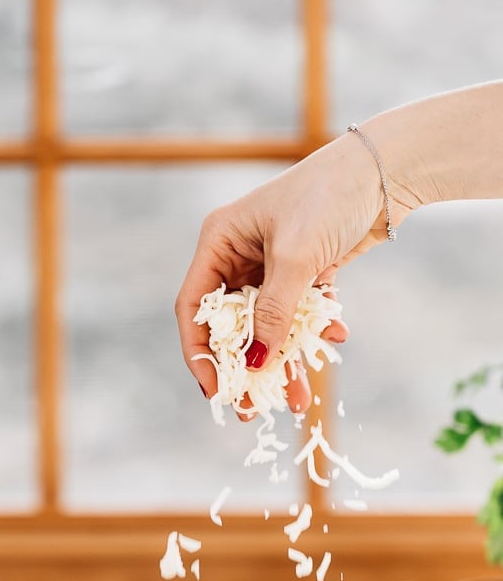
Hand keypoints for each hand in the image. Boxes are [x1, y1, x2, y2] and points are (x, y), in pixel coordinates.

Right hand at [175, 131, 413, 413]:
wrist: (387, 170)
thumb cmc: (329, 198)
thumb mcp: (295, 258)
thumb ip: (273, 313)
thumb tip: (254, 364)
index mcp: (220, 242)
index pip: (194, 307)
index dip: (199, 353)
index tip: (215, 390)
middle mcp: (239, 255)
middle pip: (230, 326)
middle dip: (243, 369)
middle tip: (250, 409)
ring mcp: (272, 265)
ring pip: (268, 327)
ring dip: (282, 362)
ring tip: (295, 398)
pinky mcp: (304, 272)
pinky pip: (299, 315)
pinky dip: (313, 331)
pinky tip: (336, 335)